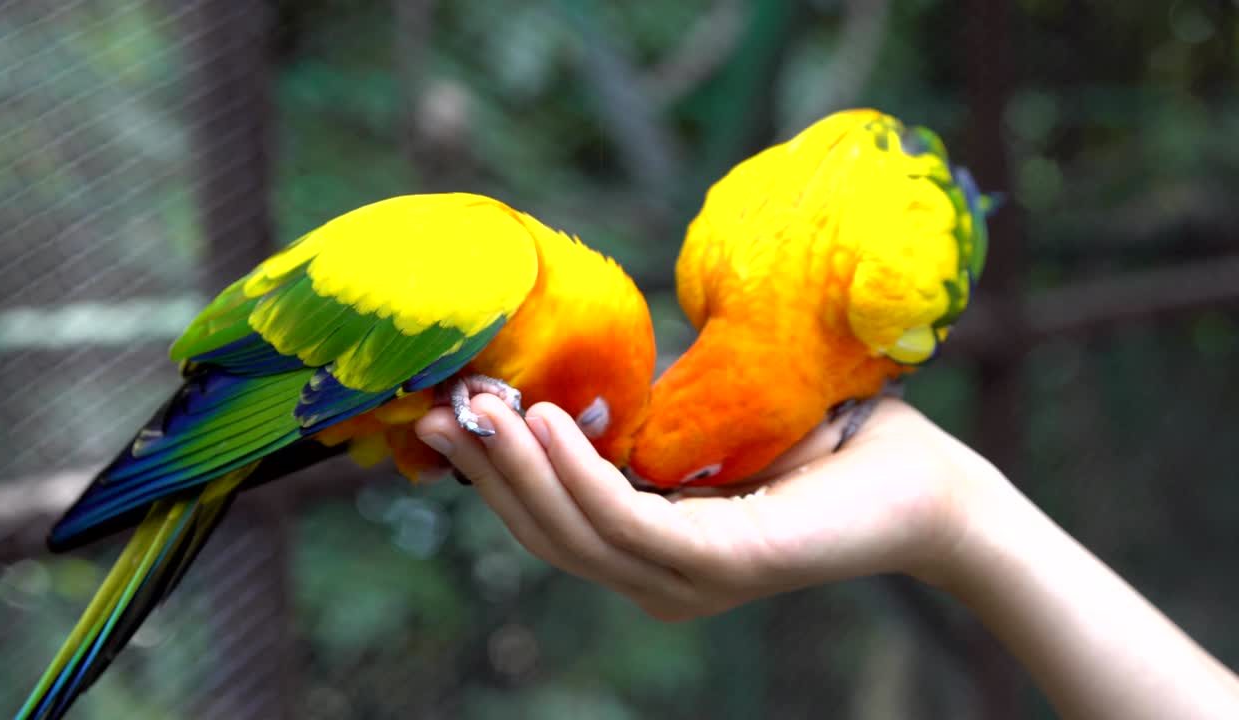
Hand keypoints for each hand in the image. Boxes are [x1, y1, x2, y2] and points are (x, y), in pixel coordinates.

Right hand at [414, 394, 997, 620]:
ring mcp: (691, 580)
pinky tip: (542, 423)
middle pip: (548, 534)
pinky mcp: (727, 562)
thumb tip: (574, 371)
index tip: (448, 414)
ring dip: (518, 470)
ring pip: (576, 533)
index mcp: (654, 551)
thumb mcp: (706, 430)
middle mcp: (661, 579)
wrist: (921, 480)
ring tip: (479, 408)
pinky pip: (630, 521)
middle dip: (487, 472)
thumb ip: (644, 424)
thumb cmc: (819, 445)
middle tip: (438, 408)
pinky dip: (578, 474)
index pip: (553, 523)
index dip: (494, 475)